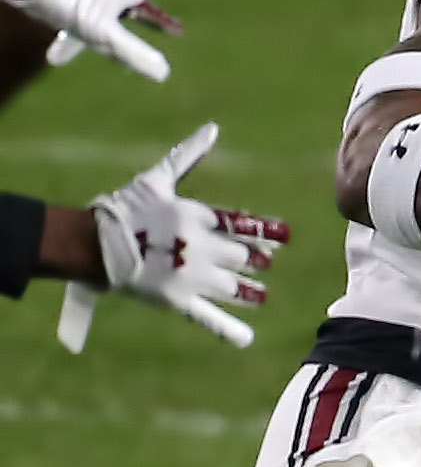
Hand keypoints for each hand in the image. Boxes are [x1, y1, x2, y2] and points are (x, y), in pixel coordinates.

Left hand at [7, 0, 176, 80]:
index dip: (163, 24)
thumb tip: (164, 73)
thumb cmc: (67, 0)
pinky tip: (64, 8)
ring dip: (98, 9)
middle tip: (121, 38)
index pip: (150, 13)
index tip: (178, 31)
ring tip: (88, 26)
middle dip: (124, 18)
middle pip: (122, 3)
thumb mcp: (102, 33)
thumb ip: (132, 53)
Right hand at [58, 124, 288, 350]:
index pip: (243, 225)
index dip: (266, 233)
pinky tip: (246, 338)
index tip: (284, 238)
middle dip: (254, 261)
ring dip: (250, 291)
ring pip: (233, 287)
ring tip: (261, 294)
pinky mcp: (176, 299)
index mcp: (197, 217)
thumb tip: (213, 128)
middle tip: (263, 263)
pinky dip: (227, 329)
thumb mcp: (158, 178)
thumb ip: (188, 155)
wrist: (91, 241)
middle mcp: (199, 247)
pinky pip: (207, 316)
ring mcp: (190, 275)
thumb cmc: (125, 206)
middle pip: (241, 256)